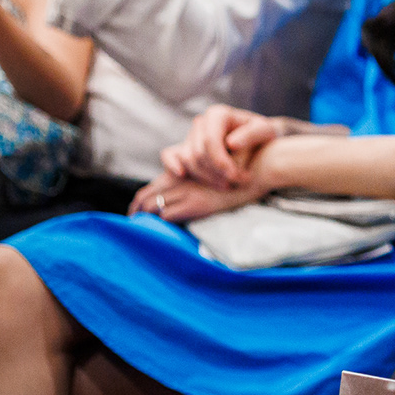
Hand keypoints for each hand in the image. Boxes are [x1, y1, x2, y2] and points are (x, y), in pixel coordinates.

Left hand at [130, 170, 263, 223]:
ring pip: (154, 204)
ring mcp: (189, 190)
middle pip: (147, 194)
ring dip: (145, 218)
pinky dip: (161, 222)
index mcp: (187, 169)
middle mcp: (183, 178)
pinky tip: (160, 230)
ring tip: (141, 229)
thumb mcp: (220, 171)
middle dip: (136, 210)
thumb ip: (202, 179)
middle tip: (132, 223)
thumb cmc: (247, 168)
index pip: (154, 185)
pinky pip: (168, 214)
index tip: (138, 210)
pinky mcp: (198, 202)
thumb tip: (192, 195)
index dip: (143, 199)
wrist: (262, 165)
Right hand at [162, 105, 285, 189]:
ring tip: (228, 184)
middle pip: (199, 154)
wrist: (257, 138)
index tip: (237, 177)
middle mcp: (201, 122)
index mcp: (218, 115)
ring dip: (205, 177)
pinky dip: (172, 165)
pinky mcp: (184, 147)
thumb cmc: (262, 134)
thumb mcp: (265, 131)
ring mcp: (191, 135)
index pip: (210, 141)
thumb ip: (251, 134)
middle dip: (216, 173)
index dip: (221, 163)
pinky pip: (169, 154)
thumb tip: (231, 143)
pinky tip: (182, 175)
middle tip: (236, 183)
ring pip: (189, 160)